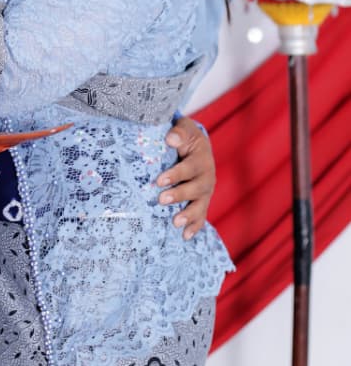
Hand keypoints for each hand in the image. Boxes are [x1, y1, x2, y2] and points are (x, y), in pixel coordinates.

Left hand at [159, 116, 215, 240]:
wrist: (197, 146)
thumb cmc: (186, 137)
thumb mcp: (185, 129)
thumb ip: (179, 132)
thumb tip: (170, 138)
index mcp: (201, 158)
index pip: (189, 168)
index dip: (175, 174)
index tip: (159, 180)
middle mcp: (207, 176)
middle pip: (195, 188)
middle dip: (179, 195)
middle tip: (161, 200)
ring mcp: (205, 191)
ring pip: (200, 205)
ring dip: (188, 215)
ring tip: (175, 223)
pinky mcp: (202, 201)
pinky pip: (201, 216)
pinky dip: (195, 227)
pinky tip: (185, 236)